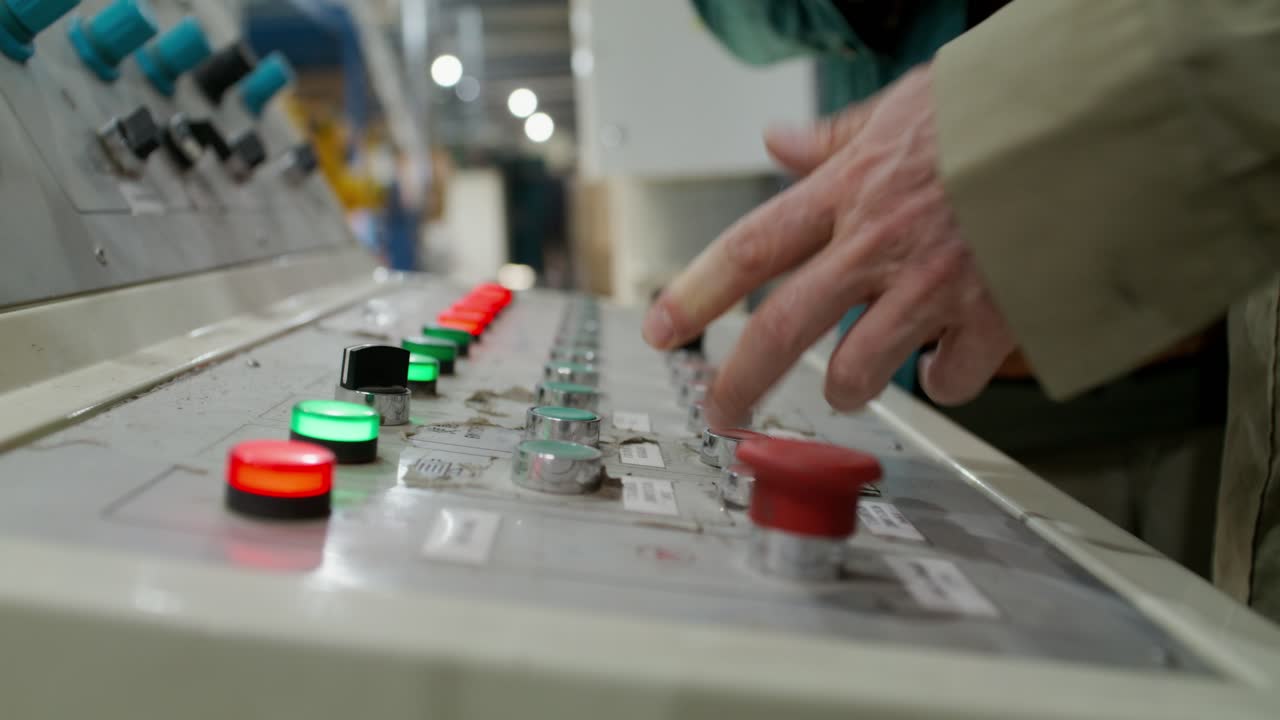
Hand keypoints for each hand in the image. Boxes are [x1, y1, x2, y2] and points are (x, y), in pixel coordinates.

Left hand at [641, 66, 1014, 426]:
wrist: (1097, 116)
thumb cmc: (1001, 107)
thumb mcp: (905, 104)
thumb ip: (838, 136)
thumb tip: (782, 142)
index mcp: (850, 188)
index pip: (750, 247)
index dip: (695, 294)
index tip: (661, 329)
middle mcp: (879, 242)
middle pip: (782, 329)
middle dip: (741, 382)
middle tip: (725, 410)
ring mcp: (934, 285)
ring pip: (858, 370)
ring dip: (846, 387)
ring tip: (850, 384)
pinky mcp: (993, 316)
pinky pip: (948, 380)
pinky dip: (942, 381)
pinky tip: (946, 364)